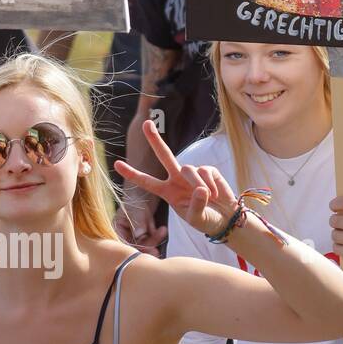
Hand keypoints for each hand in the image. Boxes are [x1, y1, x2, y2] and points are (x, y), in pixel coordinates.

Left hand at [115, 119, 238, 237]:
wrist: (225, 218)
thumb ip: (196, 206)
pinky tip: (215, 194)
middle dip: (155, 139)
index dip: (132, 173)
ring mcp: (192, 173)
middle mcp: (177, 179)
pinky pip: (205, 171)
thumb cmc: (206, 220)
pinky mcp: (208, 170)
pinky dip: (211, 184)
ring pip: (188, 169)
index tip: (116, 164)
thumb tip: (200, 189)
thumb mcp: (196, 219)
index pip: (146, 182)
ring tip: (209, 198)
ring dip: (197, 184)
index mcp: (168, 192)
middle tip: (145, 123)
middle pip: (164, 155)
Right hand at [115, 191, 167, 254]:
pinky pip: (151, 238)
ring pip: (144, 243)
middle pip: (134, 246)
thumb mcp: (136, 209)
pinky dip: (157, 235)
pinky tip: (162, 229)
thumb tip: (139, 235)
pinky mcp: (145, 231)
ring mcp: (135, 232)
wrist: (146, 187)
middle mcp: (124, 233)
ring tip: (163, 231)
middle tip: (156, 251)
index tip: (146, 250)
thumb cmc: (136, 196)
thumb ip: (137, 222)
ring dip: (154, 240)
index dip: (134, 249)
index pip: (123, 244)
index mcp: (116, 228)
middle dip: (146, 247)